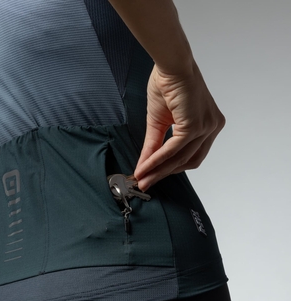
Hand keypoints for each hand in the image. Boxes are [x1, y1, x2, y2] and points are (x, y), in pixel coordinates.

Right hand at [134, 62, 224, 190]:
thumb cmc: (167, 85)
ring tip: (143, 177)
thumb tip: (144, 166)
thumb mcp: (159, 122)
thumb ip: (154, 145)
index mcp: (208, 126)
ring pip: (180, 159)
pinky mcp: (195, 126)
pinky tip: (145, 166)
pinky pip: (173, 150)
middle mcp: (212, 127)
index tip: (152, 176)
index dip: (170, 168)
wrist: (170, 65)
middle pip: (188, 161)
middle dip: (164, 173)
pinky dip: (157, 159)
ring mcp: (206, 127)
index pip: (191, 155)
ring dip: (159, 170)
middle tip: (145, 181)